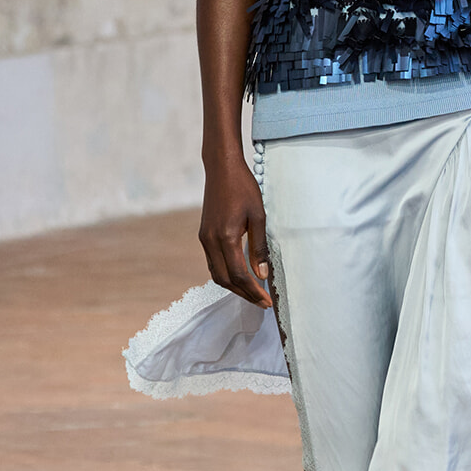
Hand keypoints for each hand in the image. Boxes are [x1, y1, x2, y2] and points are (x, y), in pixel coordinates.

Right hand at [198, 152, 271, 307]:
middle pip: (225, 280)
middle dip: (244, 294)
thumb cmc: (243, 188)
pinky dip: (225, 274)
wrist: (221, 169)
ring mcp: (204, 238)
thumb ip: (259, 247)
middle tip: (262, 302)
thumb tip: (262, 274)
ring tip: (252, 292)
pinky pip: (212, 263)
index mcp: (225, 237)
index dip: (254, 291)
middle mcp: (210, 241)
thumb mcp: (258, 216)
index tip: (267, 302)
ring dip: (233, 286)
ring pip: (216, 274)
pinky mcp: (204, 235)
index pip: (239, 275)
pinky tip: (239, 275)